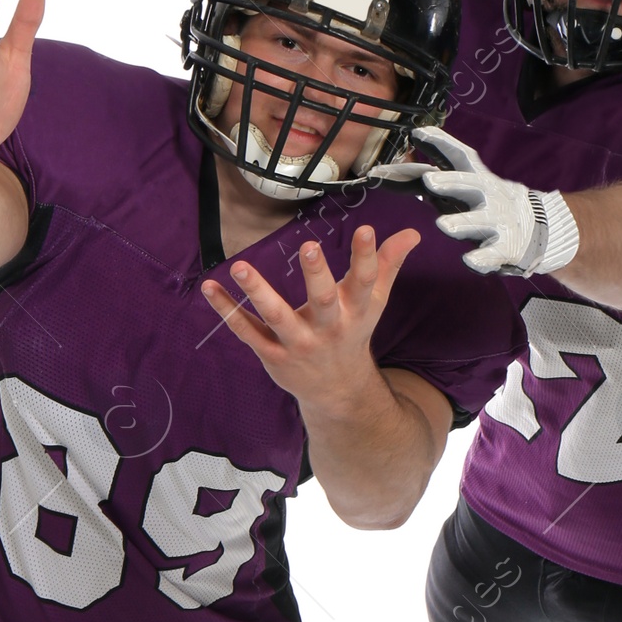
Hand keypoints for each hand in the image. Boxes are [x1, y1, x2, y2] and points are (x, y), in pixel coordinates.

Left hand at [200, 225, 420, 412]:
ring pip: (276, 317)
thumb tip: (412, 234)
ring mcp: (297, 344)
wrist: (336, 391)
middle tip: (308, 247)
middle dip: (316, 275)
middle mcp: (327, 328)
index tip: (367, 230)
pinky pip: (246, 331)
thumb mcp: (373, 303)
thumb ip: (387, 266)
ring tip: (239, 266)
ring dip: (258, 292)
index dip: (367, 257)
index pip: (364, 282)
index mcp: (355, 312)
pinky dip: (226, 310)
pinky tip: (209, 287)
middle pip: (323, 301)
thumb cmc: (352, 334)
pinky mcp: (272, 355)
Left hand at [372, 125, 579, 275]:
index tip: (419, 133)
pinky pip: (492, 253)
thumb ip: (437, 181)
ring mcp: (498, 222)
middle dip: (450, 182)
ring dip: (462, 222)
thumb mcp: (467, 189)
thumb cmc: (489, 205)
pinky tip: (469, 261)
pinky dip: (482, 258)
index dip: (441, 143)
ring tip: (444, 226)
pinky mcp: (505, 247)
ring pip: (480, 221)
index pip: (459, 156)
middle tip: (429, 180)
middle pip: (469, 186)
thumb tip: (400, 172)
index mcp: (477, 178)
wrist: (535, 228)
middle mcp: (489, 196)